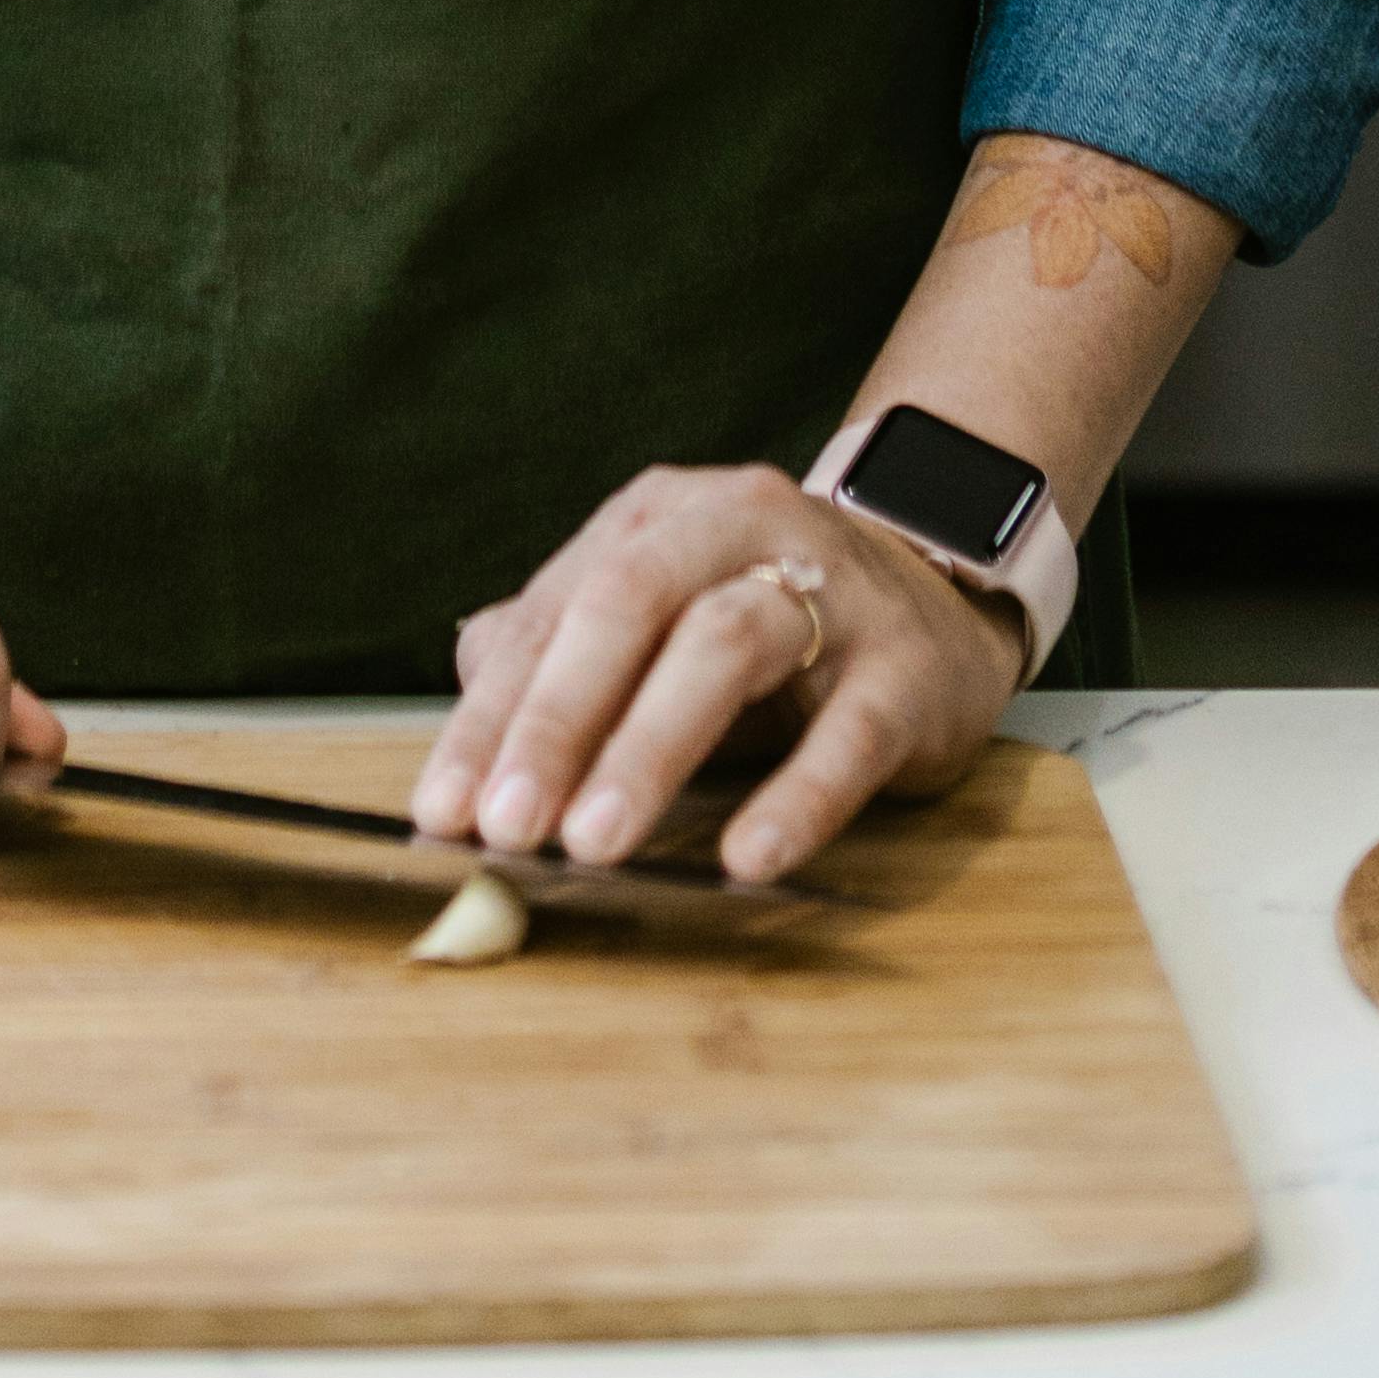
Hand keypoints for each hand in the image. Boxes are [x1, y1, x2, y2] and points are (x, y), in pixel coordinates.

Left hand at [411, 459, 1020, 885]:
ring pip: (724, 643)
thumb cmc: (771, 622)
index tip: (440, 810)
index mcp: (659, 518)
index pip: (556, 611)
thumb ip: (565, 648)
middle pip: (628, 603)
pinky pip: (849, 732)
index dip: (492, 714)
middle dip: (556, 718)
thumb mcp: (661, 619)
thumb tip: (471, 703)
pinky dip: (795, 797)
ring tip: (594, 842)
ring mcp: (831, 590)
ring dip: (649, 745)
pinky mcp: (906, 667)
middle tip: (506, 825)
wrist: (938, 593)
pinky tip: (746, 859)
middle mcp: (737, 527)